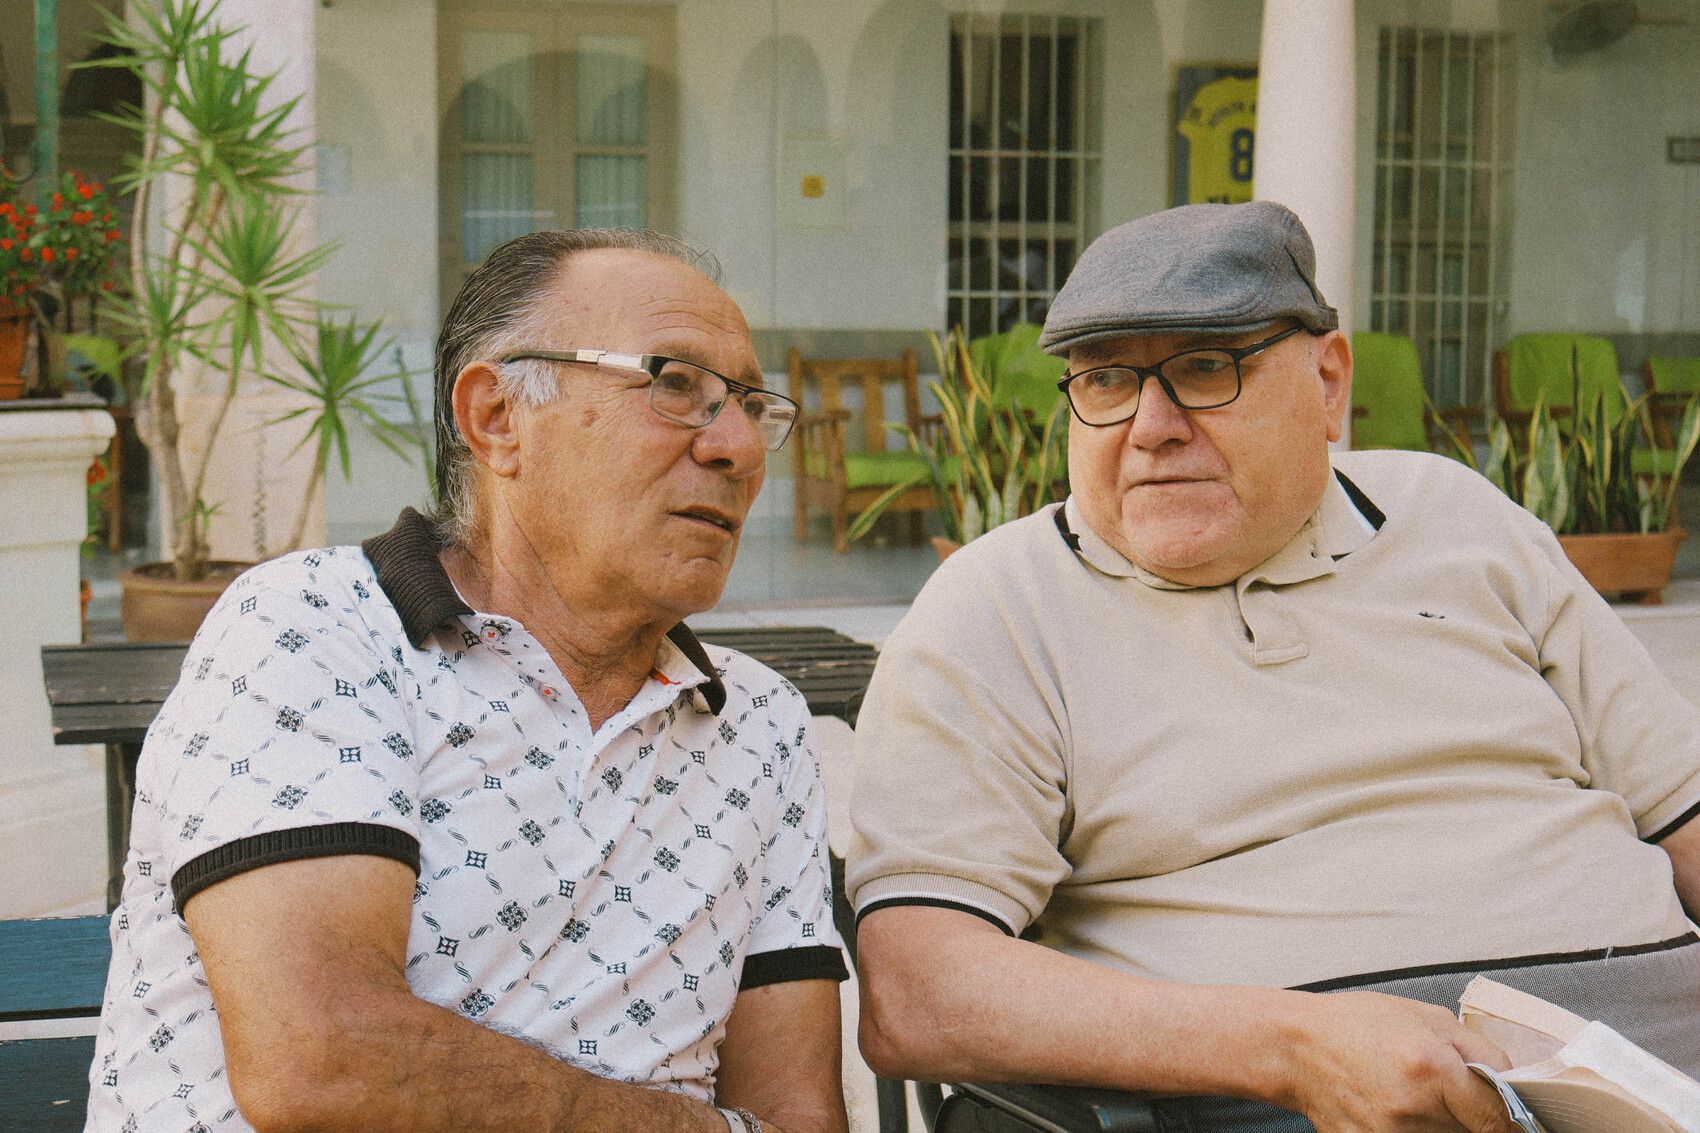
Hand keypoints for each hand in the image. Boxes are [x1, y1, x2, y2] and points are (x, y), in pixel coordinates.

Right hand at [1281, 991, 1521, 1132]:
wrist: (1294, 1046)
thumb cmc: (1355, 1024)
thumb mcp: (1426, 1016)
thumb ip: (1479, 1049)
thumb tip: (1513, 1082)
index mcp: (1432, 1068)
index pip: (1499, 1118)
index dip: (1511, 1121)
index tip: (1511, 1119)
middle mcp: (1414, 1108)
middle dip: (1472, 1119)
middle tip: (1452, 1098)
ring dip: (1443, 1126)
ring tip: (1416, 1099)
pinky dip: (1414, 1130)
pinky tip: (1395, 1110)